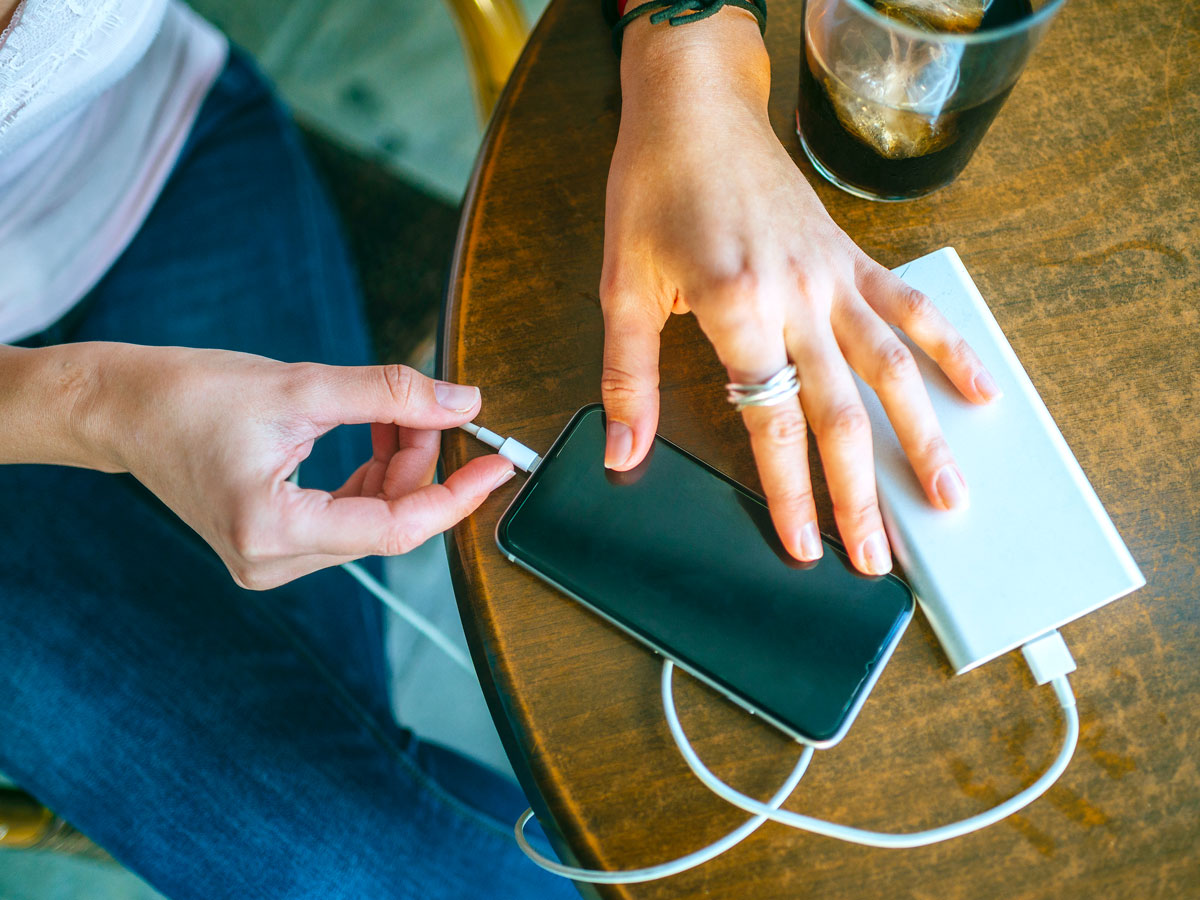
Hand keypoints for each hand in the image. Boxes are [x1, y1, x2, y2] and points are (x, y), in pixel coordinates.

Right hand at [81, 345, 513, 588]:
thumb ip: (390, 395)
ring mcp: (270, 561)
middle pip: (387, 522)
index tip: (499, 463)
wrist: (123, 410)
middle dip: (420, 463)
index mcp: (272, 530)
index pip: (396, 528)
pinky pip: (347, 518)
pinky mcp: (272, 547)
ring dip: (397, 467)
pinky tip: (372, 434)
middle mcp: (271, 562)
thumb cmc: (191, 394)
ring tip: (391, 411)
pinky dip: (371, 477)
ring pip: (372, 520)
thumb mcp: (301, 385)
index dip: (457, 495)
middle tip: (430, 406)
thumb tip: (463, 402)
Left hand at [600, 13, 998, 573]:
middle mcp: (797, 296)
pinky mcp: (852, 256)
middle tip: (879, 558)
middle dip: (863, 493)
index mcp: (736, 307)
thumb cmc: (653, 189)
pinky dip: (950, 349)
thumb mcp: (623, 287)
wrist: (694, 109)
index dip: (791, 493)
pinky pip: (911, 307)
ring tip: (950, 496)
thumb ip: (628, 378)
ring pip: (893, 368)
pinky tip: (981, 392)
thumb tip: (624, 453)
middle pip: (841, 412)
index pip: (771, 421)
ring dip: (924, 436)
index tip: (807, 546)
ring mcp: (833, 276)